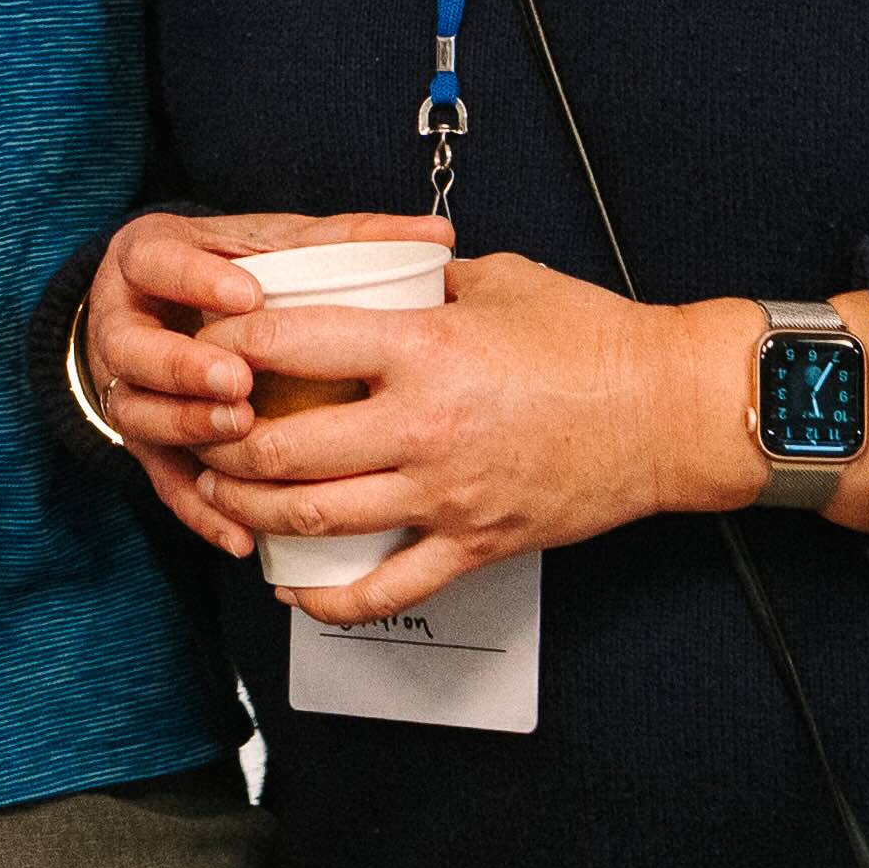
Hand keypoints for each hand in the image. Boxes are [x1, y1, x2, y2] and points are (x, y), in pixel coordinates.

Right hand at [73, 210, 415, 553]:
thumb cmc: (236, 271)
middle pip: (130, 348)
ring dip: (186, 427)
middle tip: (238, 381)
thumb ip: (349, 238)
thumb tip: (439, 233)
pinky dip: (200, 511)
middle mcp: (123, 322)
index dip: (194, 280)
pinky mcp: (143, 444)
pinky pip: (162, 483)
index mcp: (149, 258)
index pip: (155, 261)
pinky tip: (241, 533)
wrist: (165, 307)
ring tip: (239, 433)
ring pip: (136, 414)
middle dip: (182, 365)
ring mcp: (127, 387)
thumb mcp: (278, 244)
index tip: (248, 296)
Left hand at [194, 246, 766, 629]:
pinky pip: (386, 588)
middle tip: (198, 431)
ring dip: (253, 511)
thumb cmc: (594, 339)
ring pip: (316, 520)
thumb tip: (376, 268)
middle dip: (221, 444)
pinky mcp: (475, 543)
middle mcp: (422, 425)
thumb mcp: (498, 279)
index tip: (202, 342)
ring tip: (224, 494)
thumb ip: (425, 278)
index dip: (228, 345)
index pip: (291, 344)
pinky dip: (329, 599)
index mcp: (422, 347)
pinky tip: (295, 589)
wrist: (670, 411)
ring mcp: (446, 494)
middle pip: (283, 448)